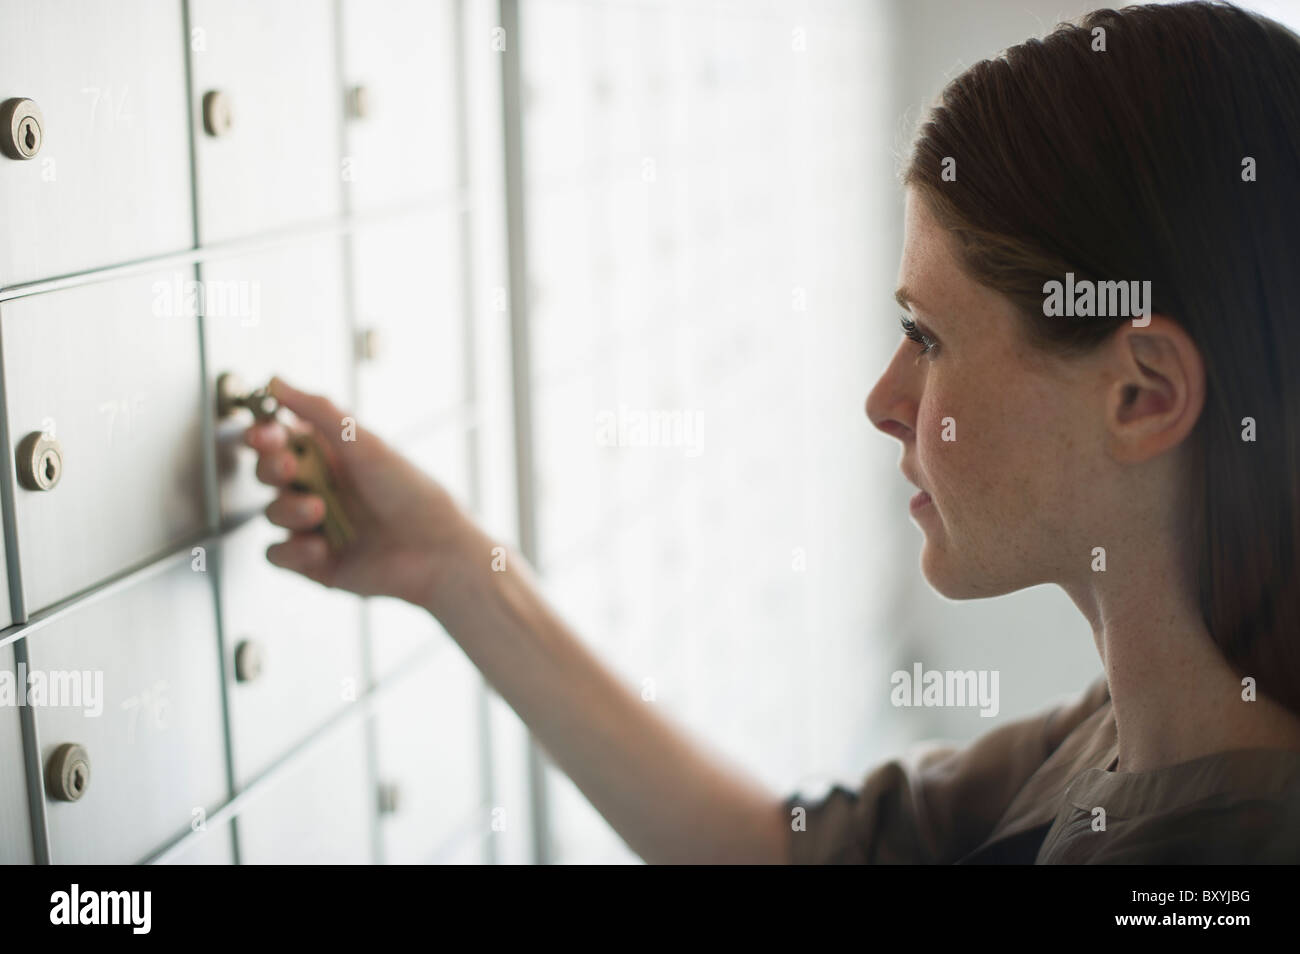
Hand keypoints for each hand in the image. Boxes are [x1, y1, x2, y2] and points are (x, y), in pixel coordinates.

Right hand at [242, 376, 474, 606]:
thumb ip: (320, 410)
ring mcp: (315, 527)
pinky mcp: (315, 563)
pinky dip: (291, 550)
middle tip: (289, 467)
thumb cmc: (411, 492)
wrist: (437, 549)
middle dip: (271, 469)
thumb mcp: (365, 444)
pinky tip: (319, 547)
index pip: (279, 440)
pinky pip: (278, 555)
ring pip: (272, 513)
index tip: (265, 434)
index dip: (264, 436)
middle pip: (268, 474)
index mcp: (330, 457)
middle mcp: (319, 489)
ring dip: (288, 510)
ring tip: (318, 511)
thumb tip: (277, 380)